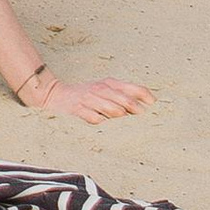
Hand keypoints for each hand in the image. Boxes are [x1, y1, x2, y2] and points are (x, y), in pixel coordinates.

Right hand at [22, 72, 152, 125]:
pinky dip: (101, 123)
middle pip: (126, 102)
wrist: (56, 95)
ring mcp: (90, 99)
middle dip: (136, 111)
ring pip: (114, 111)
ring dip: (119, 119)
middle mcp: (100, 89)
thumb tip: (145, 105)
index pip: (134, 89)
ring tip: (121, 125)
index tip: (153, 106)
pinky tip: (102, 126)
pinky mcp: (79, 110)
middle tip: (141, 121)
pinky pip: (96, 120)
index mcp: (109, 83)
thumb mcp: (104, 89)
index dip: (146, 97)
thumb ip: (123, 95)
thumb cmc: (86, 95)